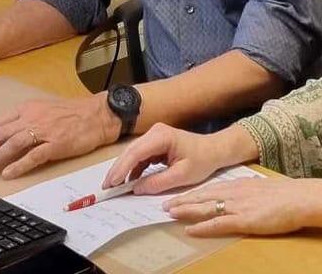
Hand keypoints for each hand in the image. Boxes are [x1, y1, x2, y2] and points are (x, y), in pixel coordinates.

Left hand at [0, 95, 120, 178]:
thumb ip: (27, 119)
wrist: (99, 114)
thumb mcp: (45, 109)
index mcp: (28, 108)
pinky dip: (19, 165)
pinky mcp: (56, 144)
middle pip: (0, 134)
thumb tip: (9, 134)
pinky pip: (33, 156)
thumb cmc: (75, 113)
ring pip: (12, 144)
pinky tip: (9, 174)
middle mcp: (32, 117)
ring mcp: (44, 130)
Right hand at [102, 123, 255, 194]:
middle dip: (117, 170)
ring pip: (133, 154)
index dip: (122, 169)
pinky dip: (133, 169)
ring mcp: (154, 137)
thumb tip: (136, 189)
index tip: (112, 184)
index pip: (136, 153)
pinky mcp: (155, 144)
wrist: (214, 150)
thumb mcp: (182, 176)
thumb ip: (158, 182)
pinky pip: (139, 157)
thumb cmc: (202, 160)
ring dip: (123, 170)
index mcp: (162, 136)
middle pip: (130, 152)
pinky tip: (128, 182)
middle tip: (106, 188)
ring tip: (113, 187)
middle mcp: (155, 132)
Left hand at [164, 178, 321, 236]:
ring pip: (206, 207)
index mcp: (241, 184)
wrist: (303, 197)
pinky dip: (202, 226)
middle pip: (203, 196)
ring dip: (186, 210)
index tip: (179, 195)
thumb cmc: (289, 195)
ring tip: (169, 213)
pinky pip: (218, 223)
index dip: (193, 193)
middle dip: (183, 200)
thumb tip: (246, 192)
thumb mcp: (266, 188)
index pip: (211, 188)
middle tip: (164, 204)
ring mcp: (239, 205)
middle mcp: (236, 192)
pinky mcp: (244, 219)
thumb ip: (252, 190)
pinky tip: (190, 229)